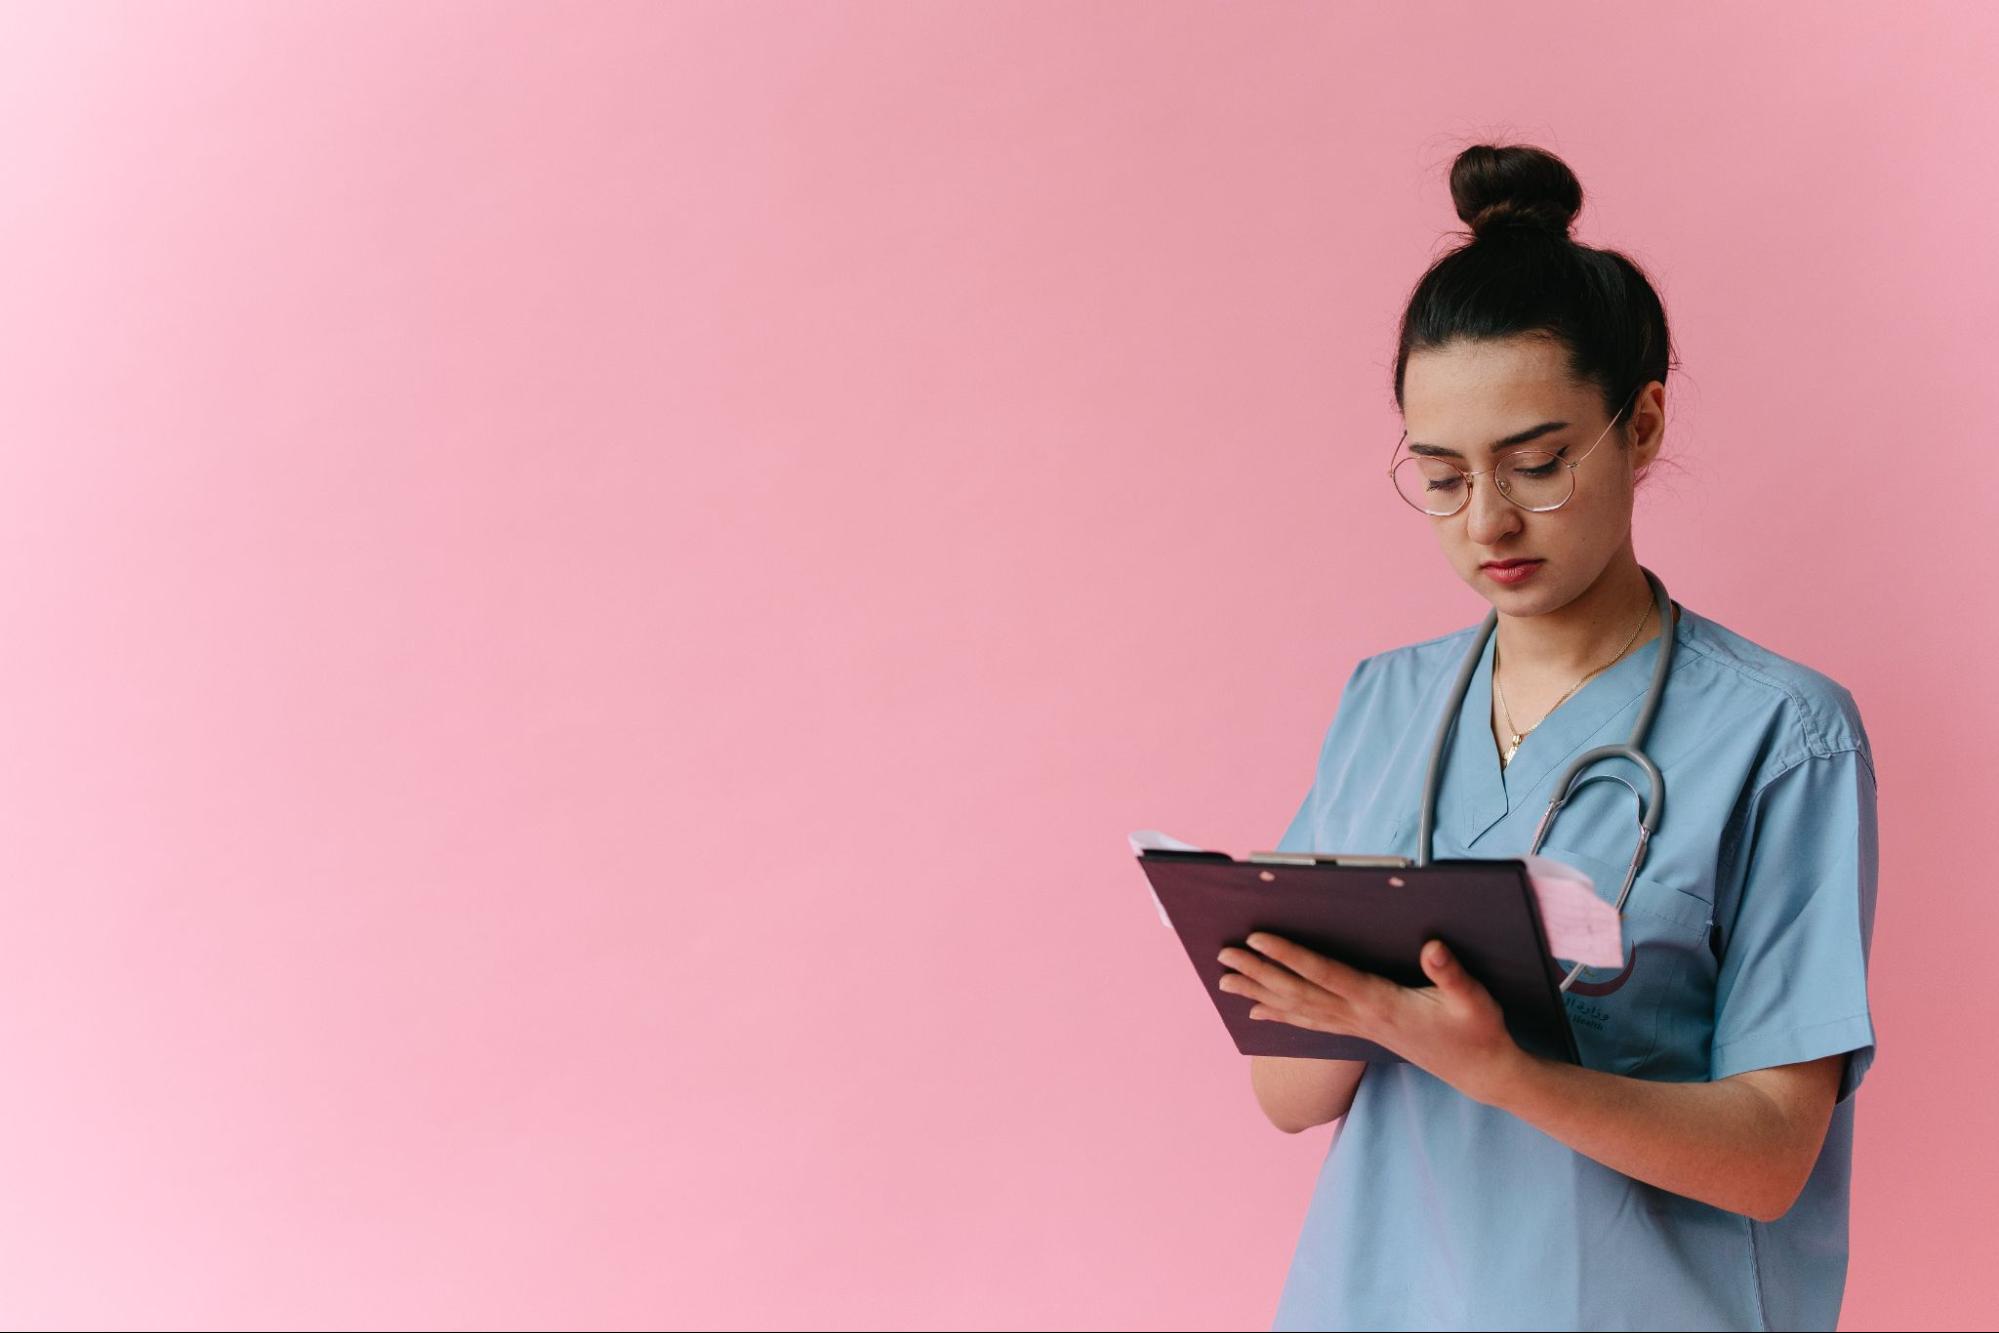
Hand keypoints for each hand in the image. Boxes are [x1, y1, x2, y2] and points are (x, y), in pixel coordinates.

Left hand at [1217, 933, 1529, 1105]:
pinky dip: (1281, 1013)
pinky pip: (1310, 1022)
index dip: (1290, 956)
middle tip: (1224, 953)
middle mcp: (1360, 1016)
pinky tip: (1257, 1010)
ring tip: (1225, 979)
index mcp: (1381, 1003)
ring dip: (1259, 991)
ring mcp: (1357, 1027)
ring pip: (1298, 1008)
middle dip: (1259, 971)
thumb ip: (1451, 975)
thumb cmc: (1477, 1031)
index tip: (1259, 938)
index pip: (1325, 975)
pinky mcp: (1360, 1031)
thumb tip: (1432, 948)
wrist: (1480, 1071)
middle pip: (1299, 992)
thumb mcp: (1474, 1000)